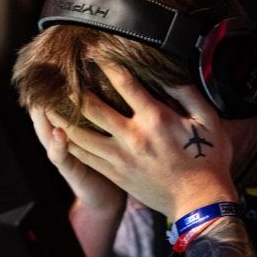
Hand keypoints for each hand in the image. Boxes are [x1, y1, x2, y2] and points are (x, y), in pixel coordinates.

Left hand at [46, 62, 237, 220]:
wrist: (200, 203)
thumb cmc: (209, 160)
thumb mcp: (208, 120)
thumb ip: (187, 93)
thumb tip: (169, 71)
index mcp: (155, 118)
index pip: (124, 83)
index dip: (105, 64)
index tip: (93, 53)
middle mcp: (132, 136)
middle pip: (91, 107)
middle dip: (73, 89)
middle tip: (59, 76)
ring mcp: (120, 158)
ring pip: (79, 135)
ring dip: (61, 117)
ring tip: (47, 105)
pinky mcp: (115, 174)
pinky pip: (84, 157)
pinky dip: (69, 143)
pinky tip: (60, 134)